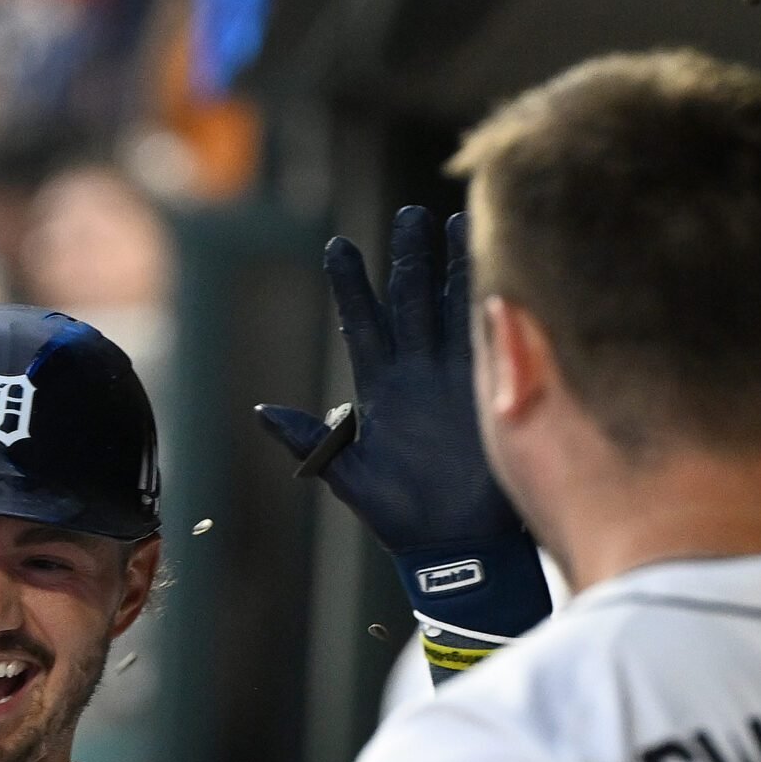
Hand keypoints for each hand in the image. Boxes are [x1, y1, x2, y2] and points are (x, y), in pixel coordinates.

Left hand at [255, 209, 550, 660]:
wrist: (457, 547)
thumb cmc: (401, 516)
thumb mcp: (349, 475)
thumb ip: (311, 440)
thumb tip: (262, 410)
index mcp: (381, 390)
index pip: (362, 324)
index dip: (351, 286)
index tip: (337, 246)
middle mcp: (418, 374)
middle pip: (412, 301)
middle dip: (410, 257)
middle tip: (409, 214)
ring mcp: (456, 377)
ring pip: (453, 308)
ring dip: (454, 266)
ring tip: (455, 220)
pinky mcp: (492, 390)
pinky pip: (490, 336)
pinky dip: (491, 300)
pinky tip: (498, 263)